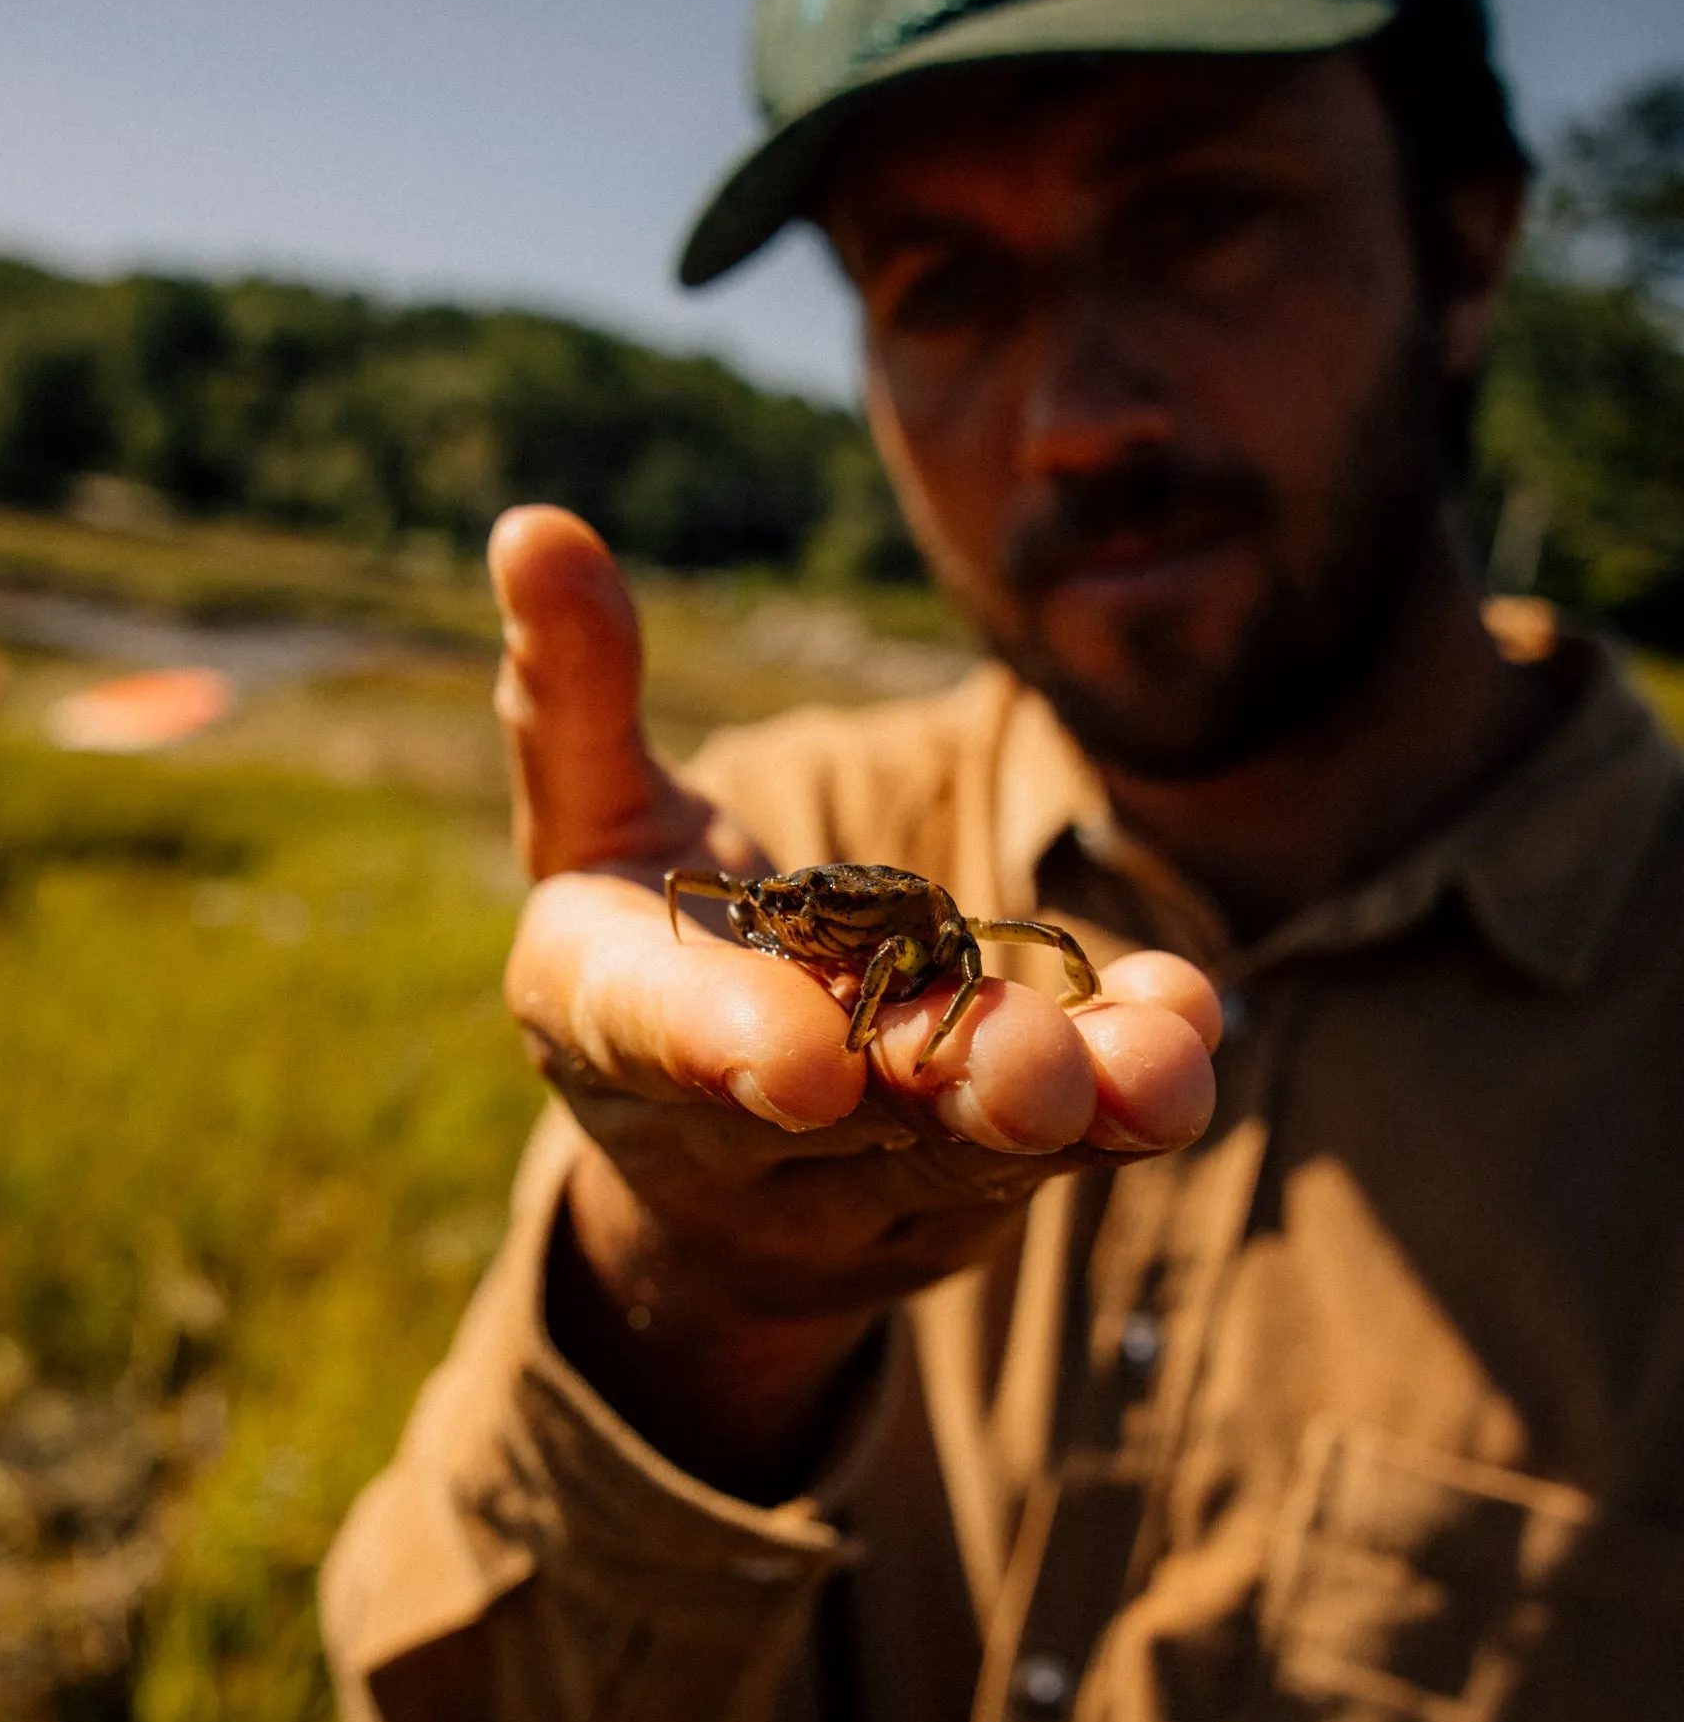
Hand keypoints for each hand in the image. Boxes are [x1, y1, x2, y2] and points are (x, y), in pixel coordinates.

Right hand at [493, 505, 1218, 1492]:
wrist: (703, 1163)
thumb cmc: (640, 950)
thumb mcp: (587, 823)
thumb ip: (571, 696)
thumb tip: (534, 527)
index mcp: (608, 1025)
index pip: (655, 1039)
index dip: (726, 1046)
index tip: (807, 1063)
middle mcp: (724, 1134)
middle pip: (848, 1121)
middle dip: (944, 1088)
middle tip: (1030, 1074)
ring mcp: (854, 1183)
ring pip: (969, 1155)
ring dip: (1074, 1110)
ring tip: (1160, 1067)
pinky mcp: (965, 1194)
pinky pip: (1055, 1155)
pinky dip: (1126, 1100)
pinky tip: (1186, 1036)